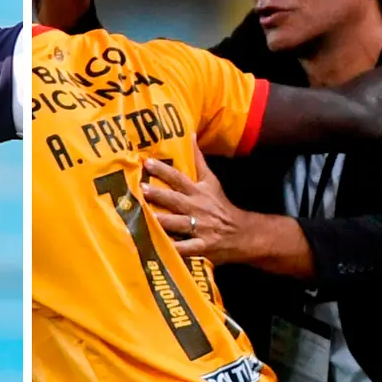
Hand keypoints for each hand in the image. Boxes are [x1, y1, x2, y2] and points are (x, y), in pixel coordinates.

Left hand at [140, 137, 246, 261]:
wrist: (241, 233)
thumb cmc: (219, 205)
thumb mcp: (211, 180)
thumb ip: (198, 159)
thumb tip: (189, 133)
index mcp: (198, 191)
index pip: (179, 178)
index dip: (163, 170)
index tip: (147, 162)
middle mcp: (197, 208)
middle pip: (175, 200)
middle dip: (158, 195)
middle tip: (140, 189)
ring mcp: (199, 228)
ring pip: (176, 224)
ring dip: (160, 221)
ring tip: (142, 217)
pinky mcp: (200, 247)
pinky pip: (183, 248)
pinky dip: (171, 248)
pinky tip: (156, 247)